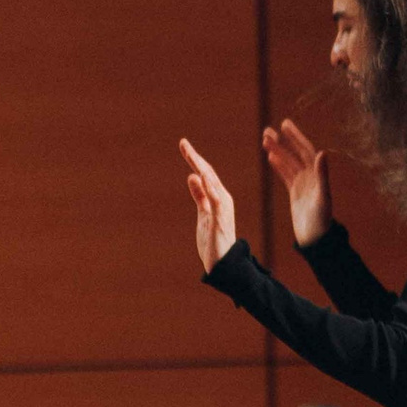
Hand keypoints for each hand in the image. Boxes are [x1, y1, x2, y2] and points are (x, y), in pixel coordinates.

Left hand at [180, 141, 236, 272]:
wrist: (224, 264)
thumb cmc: (214, 239)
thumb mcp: (203, 213)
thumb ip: (199, 195)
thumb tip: (192, 176)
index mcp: (218, 196)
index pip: (205, 172)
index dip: (194, 158)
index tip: (183, 144)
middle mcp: (223, 198)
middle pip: (208, 173)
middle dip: (195, 158)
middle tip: (183, 143)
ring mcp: (222, 209)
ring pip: (212, 184)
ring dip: (202, 168)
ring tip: (191, 155)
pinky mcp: (219, 221)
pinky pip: (216, 202)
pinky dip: (210, 189)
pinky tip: (201, 178)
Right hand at [263, 119, 332, 246]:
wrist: (316, 239)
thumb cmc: (321, 220)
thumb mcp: (322, 197)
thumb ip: (322, 174)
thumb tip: (322, 152)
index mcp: (317, 175)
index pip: (306, 150)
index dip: (296, 137)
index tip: (285, 124)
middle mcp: (311, 177)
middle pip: (295, 154)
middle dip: (282, 141)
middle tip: (267, 129)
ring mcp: (303, 184)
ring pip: (288, 163)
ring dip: (277, 151)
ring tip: (264, 139)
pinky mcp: (295, 193)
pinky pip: (286, 175)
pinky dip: (279, 165)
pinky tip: (270, 156)